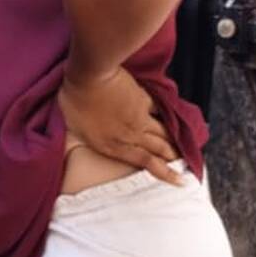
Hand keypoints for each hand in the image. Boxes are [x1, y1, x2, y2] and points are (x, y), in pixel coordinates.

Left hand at [57, 65, 185, 185]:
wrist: (91, 76)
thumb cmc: (75, 100)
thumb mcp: (72, 129)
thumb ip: (82, 138)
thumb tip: (79, 141)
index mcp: (113, 145)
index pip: (144, 162)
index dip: (164, 173)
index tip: (178, 180)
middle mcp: (131, 135)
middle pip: (159, 148)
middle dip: (172, 157)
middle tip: (182, 163)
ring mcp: (140, 117)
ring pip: (163, 132)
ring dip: (173, 139)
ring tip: (182, 144)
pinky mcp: (143, 99)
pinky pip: (159, 110)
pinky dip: (165, 114)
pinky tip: (170, 115)